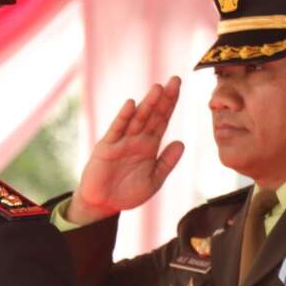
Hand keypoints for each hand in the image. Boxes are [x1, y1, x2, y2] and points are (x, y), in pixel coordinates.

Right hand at [69, 77, 184, 224]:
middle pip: (152, 115)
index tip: (178, 87)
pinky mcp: (106, 148)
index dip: (171, 104)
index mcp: (149, 146)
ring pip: (137, 119)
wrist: (103, 205)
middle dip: (163, 98)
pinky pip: (116, 130)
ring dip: (147, 104)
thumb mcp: (154, 180)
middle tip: (175, 80)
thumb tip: (182, 143)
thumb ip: (167, 162)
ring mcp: (121, 142)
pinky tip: (131, 105)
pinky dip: (123, 117)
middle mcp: (136, 139)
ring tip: (158, 89)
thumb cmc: (127, 193)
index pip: (162, 120)